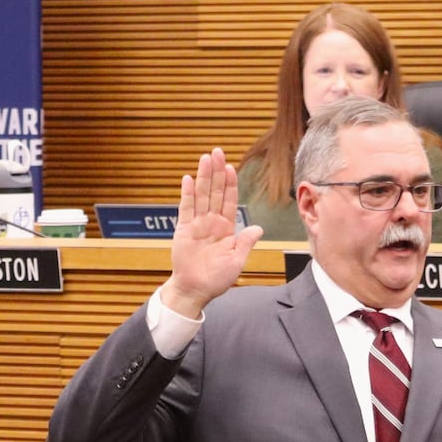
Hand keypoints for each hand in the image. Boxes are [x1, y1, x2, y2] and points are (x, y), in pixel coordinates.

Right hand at [162, 148, 264, 317]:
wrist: (197, 289)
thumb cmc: (217, 279)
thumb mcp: (237, 260)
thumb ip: (245, 242)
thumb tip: (258, 228)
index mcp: (226, 228)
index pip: (228, 201)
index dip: (230, 184)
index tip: (231, 167)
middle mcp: (211, 222)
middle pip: (214, 192)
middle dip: (216, 172)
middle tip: (217, 152)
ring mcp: (197, 224)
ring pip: (201, 195)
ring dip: (203, 177)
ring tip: (205, 158)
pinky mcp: (183, 230)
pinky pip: (185, 209)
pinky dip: (187, 194)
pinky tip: (188, 179)